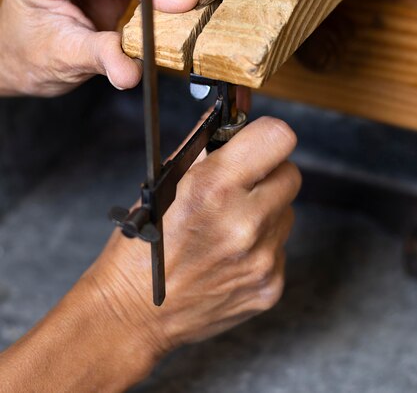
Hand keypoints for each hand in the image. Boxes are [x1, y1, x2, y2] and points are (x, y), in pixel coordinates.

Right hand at [85, 116, 300, 384]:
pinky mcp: (270, 286)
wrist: (133, 313)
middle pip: (290, 173)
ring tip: (229, 225)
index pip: (278, 137)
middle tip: (239, 186)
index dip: (266, 135)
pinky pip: (281, 247)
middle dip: (267, 173)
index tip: (255, 142)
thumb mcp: (163, 184)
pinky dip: (262, 244)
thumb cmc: (142, 246)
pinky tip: (231, 254)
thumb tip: (233, 113)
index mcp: (213, 188)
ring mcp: (262, 259)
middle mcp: (245, 223)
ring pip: (287, 211)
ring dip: (265, 210)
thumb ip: (205, 146)